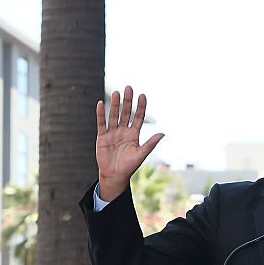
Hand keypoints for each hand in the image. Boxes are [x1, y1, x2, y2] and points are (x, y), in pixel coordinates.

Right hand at [96, 86, 163, 201]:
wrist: (115, 175)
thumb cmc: (129, 166)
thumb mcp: (141, 154)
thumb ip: (150, 143)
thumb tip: (163, 133)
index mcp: (134, 134)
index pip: (138, 117)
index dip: (141, 107)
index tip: (143, 95)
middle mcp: (123, 130)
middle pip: (126, 113)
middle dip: (128, 101)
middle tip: (129, 88)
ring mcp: (112, 132)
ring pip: (114, 115)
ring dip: (115, 104)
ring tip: (116, 93)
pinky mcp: (102, 136)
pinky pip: (101, 123)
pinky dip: (101, 114)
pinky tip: (101, 104)